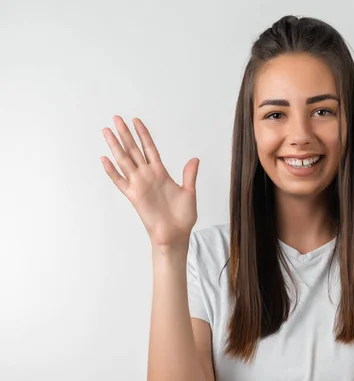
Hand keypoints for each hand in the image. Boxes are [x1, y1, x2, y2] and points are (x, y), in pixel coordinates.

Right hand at [100, 115, 199, 247]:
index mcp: (161, 173)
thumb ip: (189, 175)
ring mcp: (139, 185)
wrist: (176, 235)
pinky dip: (111, 171)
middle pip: (133, 150)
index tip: (136, 121)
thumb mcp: (189, 192)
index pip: (150, 148)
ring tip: (107, 131)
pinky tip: (104, 159)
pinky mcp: (134, 196)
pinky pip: (120, 181)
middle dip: (125, 134)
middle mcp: (148, 176)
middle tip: (116, 118)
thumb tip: (194, 159)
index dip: (143, 135)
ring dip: (115, 146)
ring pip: (124, 161)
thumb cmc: (183, 216)